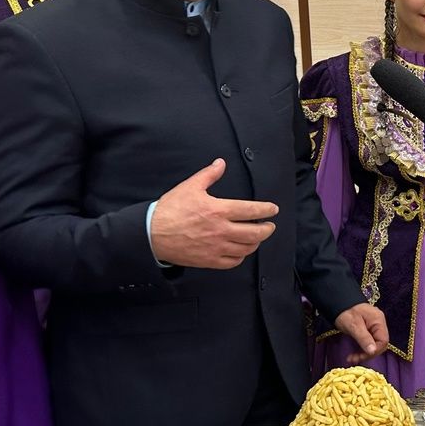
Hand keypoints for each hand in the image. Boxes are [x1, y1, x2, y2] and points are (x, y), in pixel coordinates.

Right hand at [150, 159, 277, 268]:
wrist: (151, 233)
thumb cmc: (170, 210)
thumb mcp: (189, 187)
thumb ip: (209, 175)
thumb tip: (221, 163)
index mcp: (218, 210)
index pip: (251, 210)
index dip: (266, 210)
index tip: (273, 210)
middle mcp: (220, 230)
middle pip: (255, 233)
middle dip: (267, 229)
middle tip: (270, 226)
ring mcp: (216, 247)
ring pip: (246, 248)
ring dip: (256, 243)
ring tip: (257, 237)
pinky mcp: (209, 260)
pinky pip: (232, 262)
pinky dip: (241, 256)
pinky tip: (241, 251)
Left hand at [334, 303, 388, 362]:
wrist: (339, 303)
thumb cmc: (346, 312)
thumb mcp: (354, 326)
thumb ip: (364, 338)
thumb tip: (373, 352)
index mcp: (378, 321)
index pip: (383, 341)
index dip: (374, 351)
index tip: (361, 356)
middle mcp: (379, 324)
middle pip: (380, 344)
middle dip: (368, 354)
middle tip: (354, 359)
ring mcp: (374, 327)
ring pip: (374, 345)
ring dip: (364, 353)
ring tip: (351, 358)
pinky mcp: (369, 330)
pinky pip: (369, 343)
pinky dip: (362, 349)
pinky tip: (354, 354)